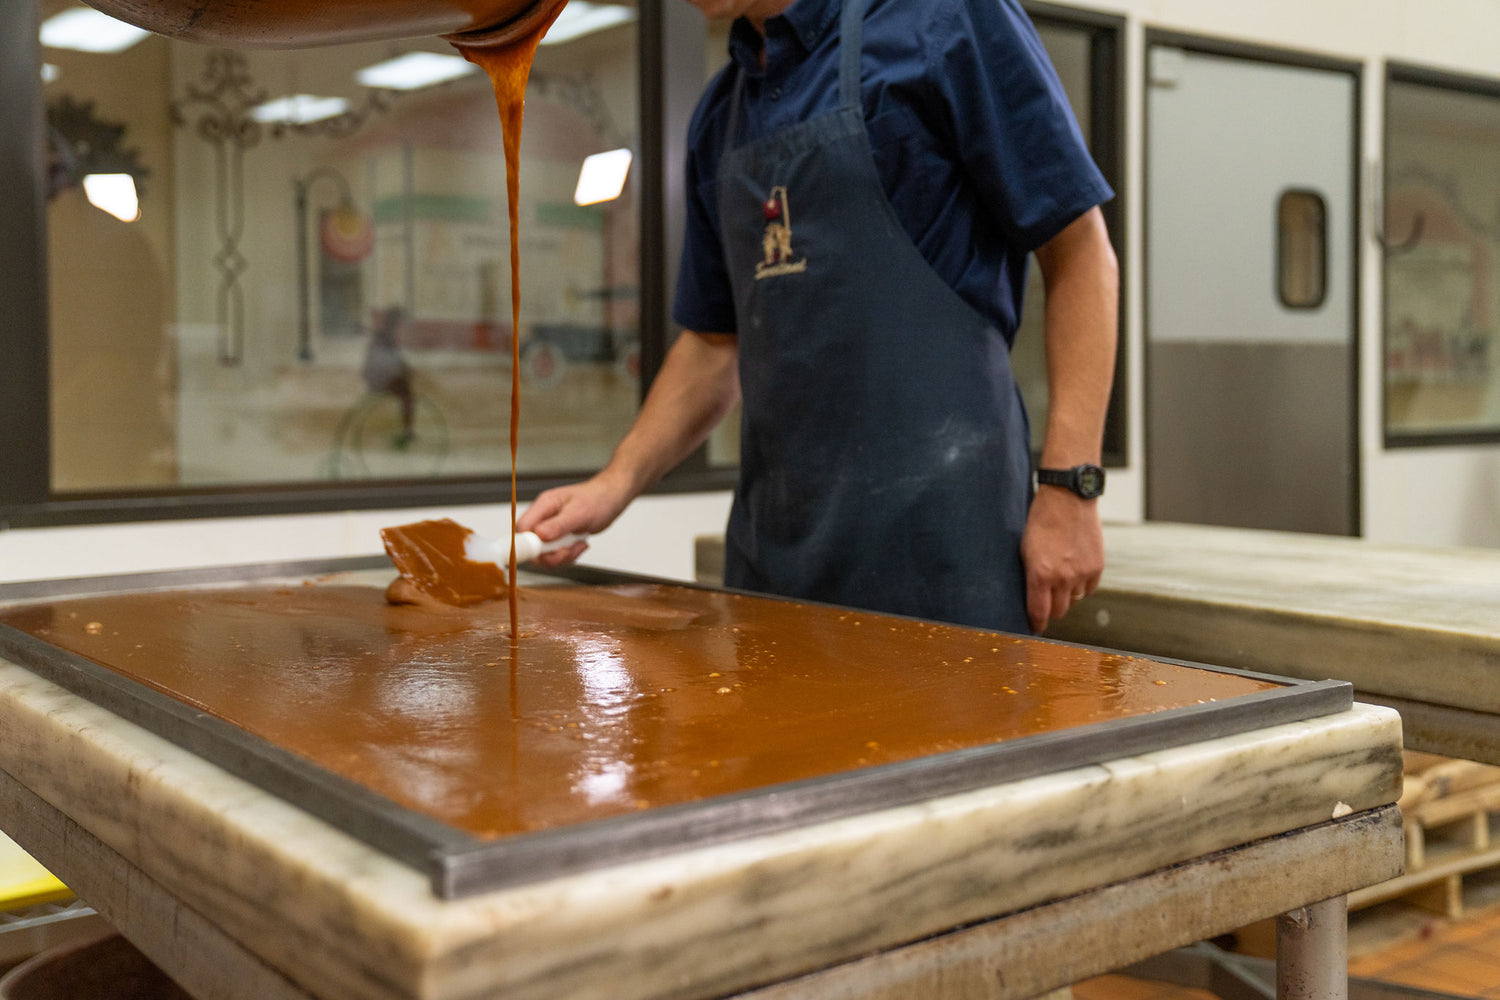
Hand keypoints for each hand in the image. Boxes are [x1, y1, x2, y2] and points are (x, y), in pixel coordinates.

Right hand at [515, 471, 633, 566]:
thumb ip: (558, 525)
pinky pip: (557, 554)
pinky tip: (581, 544)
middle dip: (549, 554)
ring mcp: (551, 528)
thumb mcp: (578, 513)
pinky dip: (570, 554)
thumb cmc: (597, 499)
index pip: (522, 528)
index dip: (526, 544)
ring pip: (545, 553)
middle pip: (531, 545)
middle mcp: (544, 518)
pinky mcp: (560, 537)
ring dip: (563, 555)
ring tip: (578, 545)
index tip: (541, 553)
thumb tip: (538, 536)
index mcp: (543, 506)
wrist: (612, 498)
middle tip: (566, 551)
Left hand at [1021, 487, 1104, 633]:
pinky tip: (1074, 576)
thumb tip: (1031, 597)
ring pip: (1074, 601)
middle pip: (1058, 611)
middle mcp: (1063, 578)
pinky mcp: (1097, 567)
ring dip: (1066, 597)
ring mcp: (1082, 573)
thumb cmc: (1041, 520)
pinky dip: (1081, 587)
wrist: (1068, 498)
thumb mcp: (1025, 549)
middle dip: (1050, 611)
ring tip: (1059, 584)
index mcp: (1040, 574)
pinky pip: (1089, 590)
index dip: (1036, 624)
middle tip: (1045, 605)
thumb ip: (1030, 575)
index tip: (1034, 628)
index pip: (1039, 612)